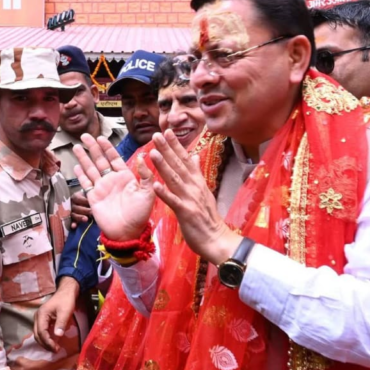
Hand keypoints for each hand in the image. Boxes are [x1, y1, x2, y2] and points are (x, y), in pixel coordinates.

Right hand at [34, 279, 78, 351]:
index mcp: (41, 315)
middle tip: (55, 351)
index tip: (56, 348)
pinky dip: (46, 338)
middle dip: (45, 344)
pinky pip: (42, 331)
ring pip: (38, 334)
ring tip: (54, 348)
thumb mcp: (65, 312)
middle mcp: (37, 317)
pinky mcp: (43, 320)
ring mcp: (39, 318)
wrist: (66, 291)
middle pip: (37, 335)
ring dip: (45, 342)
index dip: (48, 342)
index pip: (41, 332)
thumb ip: (61, 323)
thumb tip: (58, 336)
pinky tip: (53, 342)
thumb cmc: (66, 300)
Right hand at [73, 133, 154, 240]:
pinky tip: (76, 166)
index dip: (107, 148)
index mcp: (126, 177)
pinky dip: (81, 174)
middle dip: (93, 147)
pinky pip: (86, 183)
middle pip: (100, 160)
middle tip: (85, 135)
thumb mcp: (148, 193)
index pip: (114, 158)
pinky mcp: (93, 198)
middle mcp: (112, 180)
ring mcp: (102, 188)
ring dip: (84, 158)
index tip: (101, 137)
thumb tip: (142, 157)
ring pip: (91, 169)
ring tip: (77, 146)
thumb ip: (146, 175)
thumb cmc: (140, 214)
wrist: (127, 233)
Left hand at [149, 130, 240, 265]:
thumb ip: (197, 173)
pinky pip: (173, 201)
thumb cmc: (207, 217)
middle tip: (157, 135)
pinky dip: (165, 193)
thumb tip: (195, 156)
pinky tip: (155, 185)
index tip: (168, 131)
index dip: (176, 145)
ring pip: (175, 179)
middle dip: (167, 149)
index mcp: (197, 182)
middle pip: (179, 165)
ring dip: (164, 166)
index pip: (186, 160)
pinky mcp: (186, 212)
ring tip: (153, 153)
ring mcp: (190, 199)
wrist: (216, 238)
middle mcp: (194, 187)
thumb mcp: (204, 191)